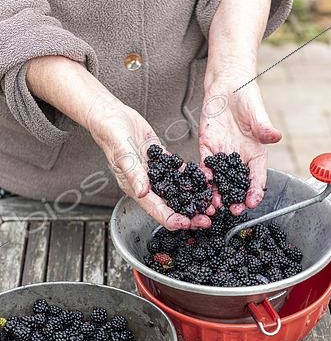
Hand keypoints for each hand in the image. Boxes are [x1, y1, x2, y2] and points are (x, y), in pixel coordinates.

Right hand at [88, 100, 210, 229]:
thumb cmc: (111, 134)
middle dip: (188, 215)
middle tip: (205, 220)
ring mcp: (154, 173)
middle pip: (170, 206)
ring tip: (208, 205)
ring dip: (192, 200)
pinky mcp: (160, 160)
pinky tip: (204, 184)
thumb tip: (142, 192)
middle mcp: (146, 184)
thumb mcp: (122, 154)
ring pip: (176, 192)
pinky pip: (178, 173)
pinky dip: (191, 179)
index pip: (156, 210)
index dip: (172, 219)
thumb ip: (133, 174)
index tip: (187, 224)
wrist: (111, 116)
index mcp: (135, 187)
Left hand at [199, 80, 281, 214]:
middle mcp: (238, 158)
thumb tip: (275, 136)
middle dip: (235, 199)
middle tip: (232, 210)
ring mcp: (221, 156)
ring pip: (219, 180)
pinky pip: (204, 167)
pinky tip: (201, 187)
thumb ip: (263, 127)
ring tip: (214, 205)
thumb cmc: (246, 97)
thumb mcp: (257, 113)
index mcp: (254, 153)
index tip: (253, 202)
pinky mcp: (206, 149)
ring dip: (217, 194)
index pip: (257, 176)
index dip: (255, 190)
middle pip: (237, 184)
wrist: (226, 86)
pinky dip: (203, 178)